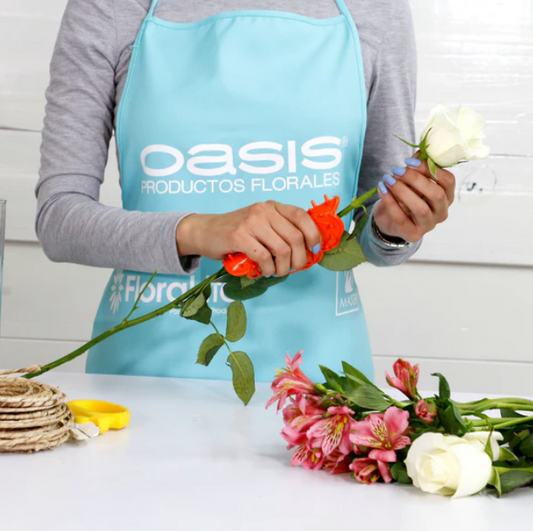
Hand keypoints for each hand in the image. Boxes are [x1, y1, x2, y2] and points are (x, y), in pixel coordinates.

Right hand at [175, 201, 320, 276]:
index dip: (313, 234)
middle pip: (295, 237)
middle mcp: (263, 210)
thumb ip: (280, 231)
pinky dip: (268, 269)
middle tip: (293, 268)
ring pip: (282, 249)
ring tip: (277, 272)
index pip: (302, 216)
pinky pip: (264, 257)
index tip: (314, 249)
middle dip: (299, 258)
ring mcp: (251, 222)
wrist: (205, 231)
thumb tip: (306, 250)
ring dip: (283, 267)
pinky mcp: (239, 236)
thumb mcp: (261, 224)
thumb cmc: (236, 232)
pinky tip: (264, 271)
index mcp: (272, 206)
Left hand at [373, 154, 454, 241]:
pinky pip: (401, 217)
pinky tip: (381, 188)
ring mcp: (429, 225)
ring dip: (402, 191)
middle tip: (396, 170)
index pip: (448, 181)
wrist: (389, 220)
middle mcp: (441, 212)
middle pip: (437, 194)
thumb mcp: (412, 181)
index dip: (430, 169)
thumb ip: (417, 168)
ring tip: (388, 178)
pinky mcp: (412, 234)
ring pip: (420, 208)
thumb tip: (420, 152)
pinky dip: (389, 201)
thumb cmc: (404, 197)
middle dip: (416, 179)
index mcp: (446, 196)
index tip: (409, 161)